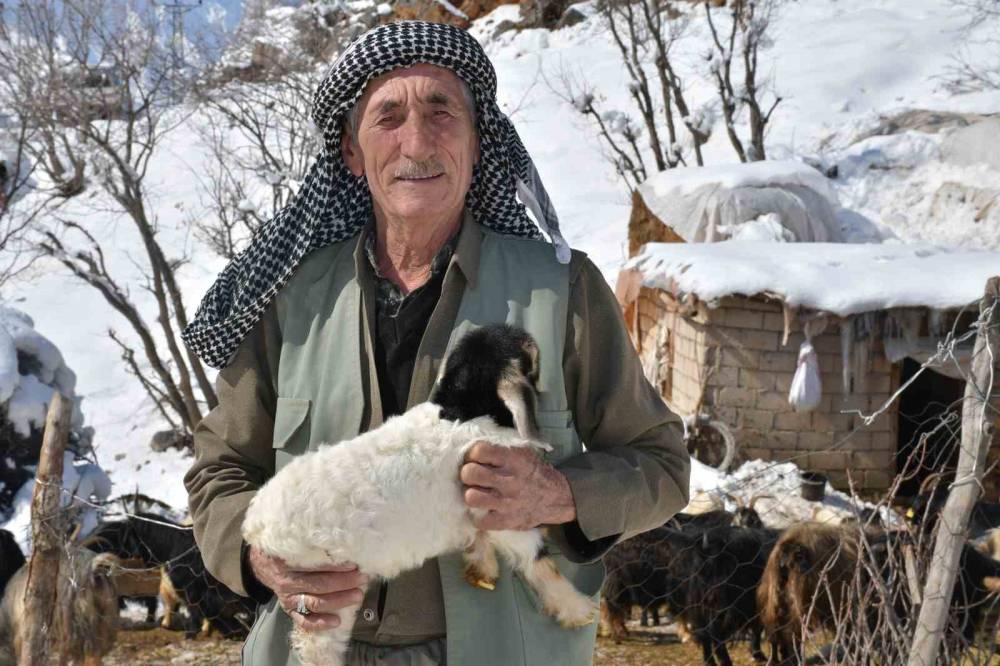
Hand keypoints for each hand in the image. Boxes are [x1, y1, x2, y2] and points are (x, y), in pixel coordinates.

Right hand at [247, 546, 368, 631]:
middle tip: (362, 578)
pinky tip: (336, 621)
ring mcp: (289, 598)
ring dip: (339, 600)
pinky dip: (320, 623)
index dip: (336, 566)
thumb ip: (310, 542)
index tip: (354, 563)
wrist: (262, 563)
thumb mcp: (291, 540)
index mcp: (288, 562)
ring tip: (357, 595)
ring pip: (315, 603)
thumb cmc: (283, 549)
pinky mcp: (290, 609)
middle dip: (344, 582)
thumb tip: (339, 537)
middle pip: (320, 584)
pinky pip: (304, 620)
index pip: (315, 566)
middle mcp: (288, 582)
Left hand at [460, 442, 576, 530]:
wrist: (557, 497)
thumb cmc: (534, 472)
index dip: (472, 454)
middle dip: (467, 473)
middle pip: (470, 473)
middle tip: (472, 476)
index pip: (480, 451)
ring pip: (471, 497)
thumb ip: (501, 449)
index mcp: (513, 459)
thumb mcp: (523, 452)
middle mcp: (510, 480)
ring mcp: (508, 502)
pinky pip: (480, 521)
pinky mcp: (507, 521)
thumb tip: (474, 446)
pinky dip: (478, 518)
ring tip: (477, 493)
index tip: (474, 459)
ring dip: (471, 494)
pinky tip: (484, 511)